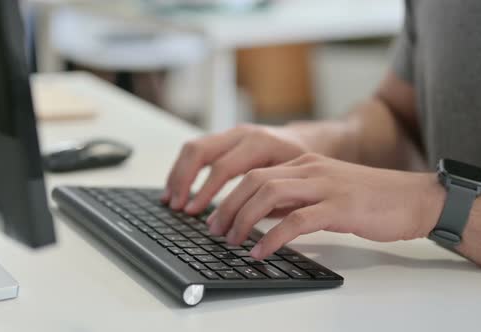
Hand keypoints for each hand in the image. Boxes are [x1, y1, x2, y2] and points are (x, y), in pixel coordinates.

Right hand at [161, 124, 315, 213]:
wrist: (309, 141)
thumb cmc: (303, 166)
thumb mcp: (293, 182)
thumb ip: (269, 200)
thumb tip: (246, 229)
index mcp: (260, 144)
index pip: (224, 167)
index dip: (206, 192)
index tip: (194, 212)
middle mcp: (242, 134)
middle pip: (200, 151)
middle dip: (184, 180)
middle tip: (177, 207)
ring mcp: (232, 134)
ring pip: (194, 148)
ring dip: (178, 174)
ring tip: (170, 200)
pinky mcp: (225, 139)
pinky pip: (197, 150)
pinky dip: (184, 169)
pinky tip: (177, 189)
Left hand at [207, 153, 445, 259]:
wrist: (414, 199)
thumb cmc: (369, 200)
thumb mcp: (324, 193)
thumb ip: (295, 200)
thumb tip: (263, 216)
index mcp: (303, 164)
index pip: (254, 173)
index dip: (229, 195)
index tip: (215, 217)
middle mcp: (309, 169)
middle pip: (254, 181)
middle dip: (227, 206)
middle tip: (214, 230)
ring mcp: (324, 185)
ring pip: (268, 194)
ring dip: (243, 219)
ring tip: (232, 240)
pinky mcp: (339, 207)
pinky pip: (296, 220)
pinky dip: (272, 237)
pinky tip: (260, 251)